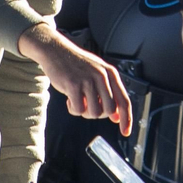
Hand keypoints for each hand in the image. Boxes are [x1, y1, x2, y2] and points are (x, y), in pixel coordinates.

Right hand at [17, 22, 132, 135]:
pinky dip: (73, 109)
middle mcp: (101, 76)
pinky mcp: (73, 85)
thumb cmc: (76, 64)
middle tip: (88, 106)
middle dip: (98, 114)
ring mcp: (87, 80)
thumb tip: (116, 116)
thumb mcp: (97, 73)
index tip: (126, 132)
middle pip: (109, 110)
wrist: (55, 51)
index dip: (127, 119)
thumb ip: (108, 93)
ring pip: (94, 112)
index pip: (124, 101)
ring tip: (78, 101)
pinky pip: (78, 110)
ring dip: (85, 112)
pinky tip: (69, 99)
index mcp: (110, 73)